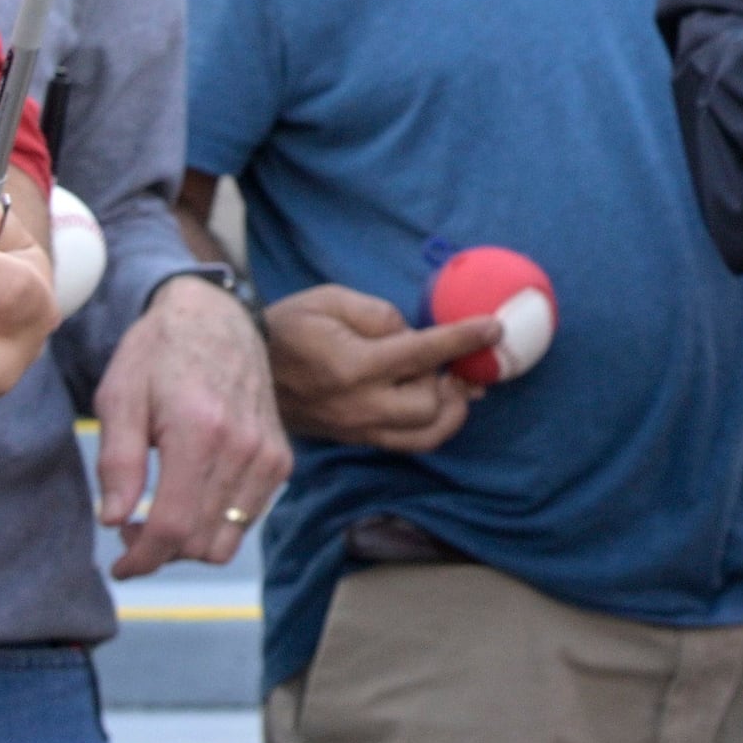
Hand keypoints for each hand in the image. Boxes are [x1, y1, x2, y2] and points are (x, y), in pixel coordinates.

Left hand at [99, 276, 296, 572]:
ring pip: (228, 539)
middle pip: (202, 541)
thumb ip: (118, 462)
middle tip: (130, 529)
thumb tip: (115, 521)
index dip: (142, 559)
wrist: (216, 318)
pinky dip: (216, 523)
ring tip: (159, 515)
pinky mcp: (280, 459)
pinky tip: (190, 497)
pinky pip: (248, 517)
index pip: (175, 526)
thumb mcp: (119, 398)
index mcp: (199, 431)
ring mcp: (269, 455)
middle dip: (160, 552)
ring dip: (189, 543)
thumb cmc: (158, 353)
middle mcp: (243, 448)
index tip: (120, 567)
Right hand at [261, 285, 502, 453]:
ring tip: (452, 385)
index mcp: (353, 366)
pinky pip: (406, 443)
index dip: (463, 339)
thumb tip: (416, 335)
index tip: (494, 328)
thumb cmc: (290, 325)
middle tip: (452, 361)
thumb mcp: (331, 300)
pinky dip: (430, 425)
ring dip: (450, 411)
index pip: (423, 354)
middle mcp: (359, 405)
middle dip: (448, 381)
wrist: (248, 365)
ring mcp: (357, 428)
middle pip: (430, 406)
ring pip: (425, 436)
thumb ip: (380, 315)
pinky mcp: (355, 438)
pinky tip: (435, 400)